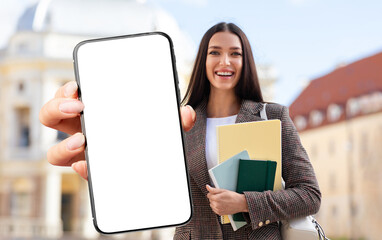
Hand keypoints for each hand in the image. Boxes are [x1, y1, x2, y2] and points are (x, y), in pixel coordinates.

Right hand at [39, 81, 195, 179]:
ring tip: (83, 141)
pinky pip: (78, 172)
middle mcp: (83, 131)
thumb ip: (175, 120)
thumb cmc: (150, 137)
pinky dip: (80, 168)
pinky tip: (89, 165)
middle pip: (51, 116)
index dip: (65, 90)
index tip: (77, 87)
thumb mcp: (163, 126)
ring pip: (55, 151)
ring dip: (63, 146)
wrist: (153, 168)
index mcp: (95, 113)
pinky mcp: (91, 173)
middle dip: (56, 107)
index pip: (69, 97)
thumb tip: (186, 113)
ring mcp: (84, 154)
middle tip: (79, 106)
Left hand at [206, 185, 247, 215]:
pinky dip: (217, 207)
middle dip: (214, 198)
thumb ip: (214, 189)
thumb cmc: (233, 196)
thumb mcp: (223, 191)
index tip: (217, 193)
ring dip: (215, 202)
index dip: (212, 193)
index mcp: (216, 198)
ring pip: (212, 205)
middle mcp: (216, 205)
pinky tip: (222, 205)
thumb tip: (207, 187)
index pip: (208, 195)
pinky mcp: (220, 213)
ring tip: (222, 201)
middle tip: (221, 197)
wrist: (240, 204)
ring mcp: (218, 210)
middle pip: (210, 200)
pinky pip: (214, 209)